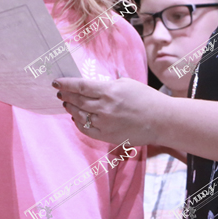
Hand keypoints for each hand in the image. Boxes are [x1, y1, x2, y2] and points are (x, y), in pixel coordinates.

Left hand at [53, 76, 168, 145]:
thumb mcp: (127, 83)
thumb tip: (90, 85)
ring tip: (67, 103)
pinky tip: (76, 117)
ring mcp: (105, 123)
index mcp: (109, 91)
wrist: (161, 120)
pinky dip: (78, 122)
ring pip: (79, 115)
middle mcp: (104, 108)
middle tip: (60, 92)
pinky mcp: (107, 136)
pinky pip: (86, 129)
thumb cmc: (146, 98)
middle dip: (66, 95)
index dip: (66, 84)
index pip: (80, 86)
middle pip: (77, 100)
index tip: (57, 82)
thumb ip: (107, 84)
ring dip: (70, 108)